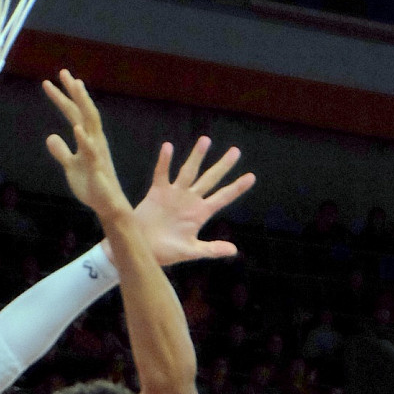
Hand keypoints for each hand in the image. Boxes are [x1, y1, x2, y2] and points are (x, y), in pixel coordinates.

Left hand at [43, 69, 130, 219]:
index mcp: (89, 139)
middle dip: (75, 92)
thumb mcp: (71, 166)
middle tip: (63, 72)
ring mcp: (97, 153)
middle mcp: (95, 141)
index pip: (76, 114)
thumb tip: (50, 137)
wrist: (108, 206)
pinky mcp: (97, 169)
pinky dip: (85, 140)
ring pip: (91, 124)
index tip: (53, 80)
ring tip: (75, 88)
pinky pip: (91, 152)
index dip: (65, 97)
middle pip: (85, 111)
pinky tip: (76, 128)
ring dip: (83, 105)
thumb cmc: (92, 185)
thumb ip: (61, 152)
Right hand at [133, 137, 255, 265]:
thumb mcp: (191, 251)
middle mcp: (190, 201)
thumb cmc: (165, 252)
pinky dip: (165, 161)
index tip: (251, 177)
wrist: (142, 250)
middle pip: (210, 179)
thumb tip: (233, 250)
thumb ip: (211, 249)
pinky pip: (162, 174)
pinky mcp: (157, 192)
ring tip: (206, 140)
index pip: (223, 198)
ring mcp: (175, 194)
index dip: (236, 188)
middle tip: (236, 151)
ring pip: (188, 172)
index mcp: (200, 214)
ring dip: (197, 157)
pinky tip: (169, 147)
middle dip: (223, 166)